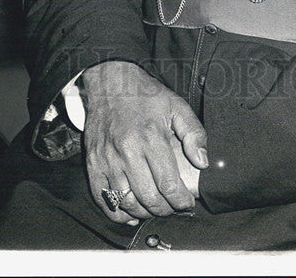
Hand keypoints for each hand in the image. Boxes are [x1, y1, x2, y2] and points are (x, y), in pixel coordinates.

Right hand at [81, 60, 208, 224]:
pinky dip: (117, 213)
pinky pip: (103, 199)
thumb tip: (202, 162)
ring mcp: (107, 160)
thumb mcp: (177, 106)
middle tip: (174, 207)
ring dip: (144, 213)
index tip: (187, 203)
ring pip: (126, 202)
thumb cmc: (146, 96)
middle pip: (148, 198)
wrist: (110, 83)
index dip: (180, 200)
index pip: (168, 184)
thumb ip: (194, 133)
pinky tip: (131, 213)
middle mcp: (127, 151)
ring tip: (156, 208)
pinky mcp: (93, 164)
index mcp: (150, 137)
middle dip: (166, 210)